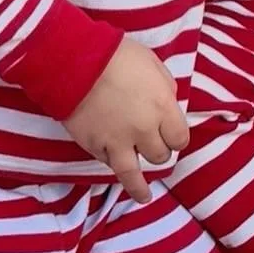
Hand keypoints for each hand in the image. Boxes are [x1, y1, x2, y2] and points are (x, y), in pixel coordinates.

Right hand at [64, 37, 189, 202]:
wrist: (73, 61)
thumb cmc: (115, 55)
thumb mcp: (152, 64)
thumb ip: (164, 87)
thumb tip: (167, 102)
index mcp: (162, 107)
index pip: (180, 138)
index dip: (175, 137)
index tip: (170, 135)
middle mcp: (144, 129)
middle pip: (160, 155)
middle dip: (157, 149)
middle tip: (150, 143)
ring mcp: (117, 141)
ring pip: (134, 175)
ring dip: (140, 188)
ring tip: (144, 197)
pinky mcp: (94, 145)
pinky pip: (108, 162)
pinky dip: (111, 161)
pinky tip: (114, 163)